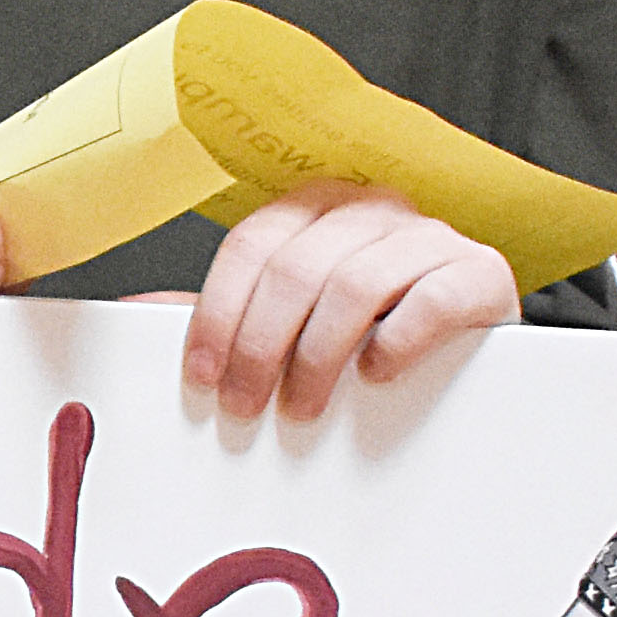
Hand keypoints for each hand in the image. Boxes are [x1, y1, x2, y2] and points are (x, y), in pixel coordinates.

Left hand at [182, 183, 517, 419]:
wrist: (471, 352)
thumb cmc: (369, 335)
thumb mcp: (291, 322)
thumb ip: (225, 317)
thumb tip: (135, 313)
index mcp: (317, 208)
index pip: (252, 245)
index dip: (218, 314)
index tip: (202, 377)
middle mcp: (373, 208)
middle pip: (296, 268)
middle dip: (260, 347)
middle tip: (246, 409)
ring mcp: (430, 237)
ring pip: (355, 283)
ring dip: (317, 356)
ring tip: (303, 408)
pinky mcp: (482, 273)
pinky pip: (435, 296)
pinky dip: (399, 339)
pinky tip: (377, 374)